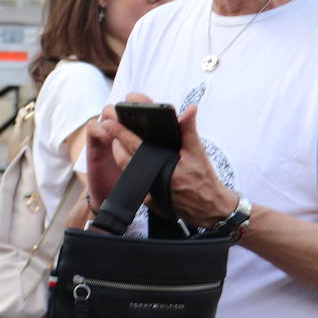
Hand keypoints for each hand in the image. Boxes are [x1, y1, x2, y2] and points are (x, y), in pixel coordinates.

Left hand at [88, 94, 233, 226]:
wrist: (209, 208)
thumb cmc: (204, 179)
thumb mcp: (198, 152)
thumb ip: (188, 130)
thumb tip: (189, 109)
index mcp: (161, 166)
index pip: (134, 145)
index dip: (119, 133)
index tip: (109, 122)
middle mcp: (151, 181)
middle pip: (123, 158)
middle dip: (116, 142)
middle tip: (114, 128)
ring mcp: (147, 193)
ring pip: (126, 170)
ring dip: (122, 155)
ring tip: (122, 142)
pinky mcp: (148, 201)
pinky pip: (134, 182)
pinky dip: (132, 170)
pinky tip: (135, 161)